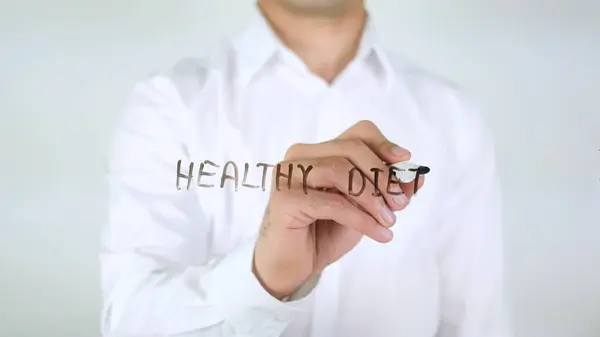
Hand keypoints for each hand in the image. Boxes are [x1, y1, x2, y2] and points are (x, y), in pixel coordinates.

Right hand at [252, 120, 424, 298]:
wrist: (293, 267)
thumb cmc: (324, 234)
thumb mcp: (364, 209)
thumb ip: (386, 191)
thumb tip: (417, 176)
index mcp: (318, 152)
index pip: (357, 134)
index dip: (384, 145)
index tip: (405, 161)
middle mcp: (299, 156)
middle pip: (351, 148)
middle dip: (382, 176)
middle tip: (400, 205)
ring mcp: (288, 175)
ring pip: (341, 170)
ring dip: (373, 198)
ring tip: (389, 221)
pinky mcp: (284, 198)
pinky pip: (333, 202)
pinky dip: (362, 218)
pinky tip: (379, 234)